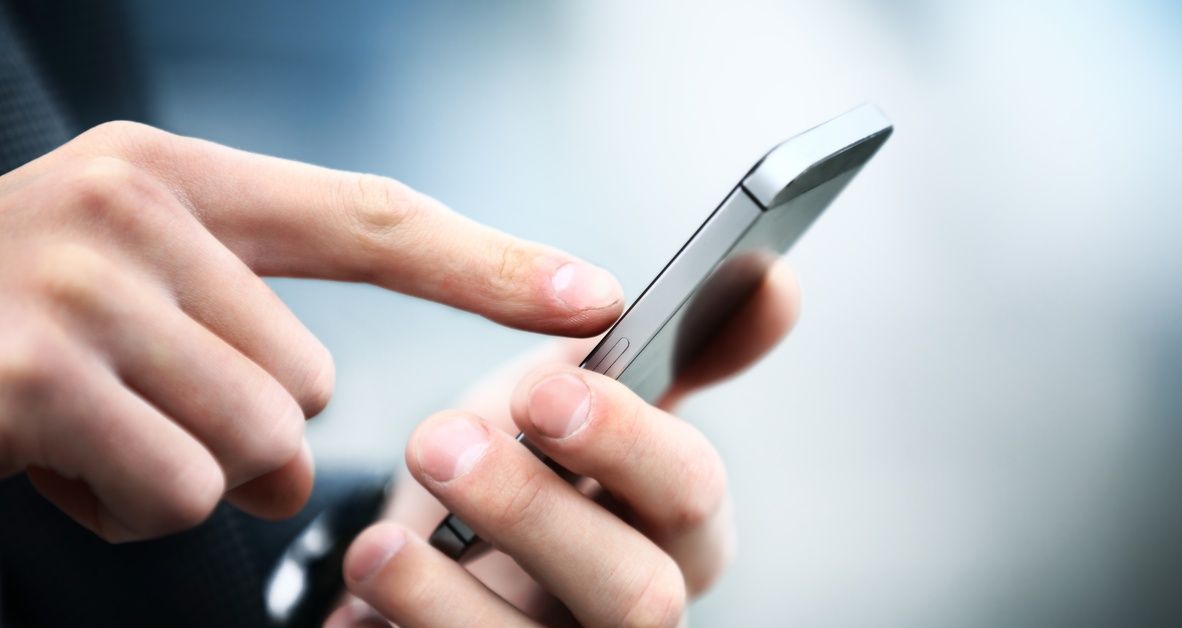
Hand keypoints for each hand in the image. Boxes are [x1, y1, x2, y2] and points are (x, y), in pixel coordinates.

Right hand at [0, 122, 622, 541]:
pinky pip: (181, 494)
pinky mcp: (40, 379)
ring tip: (91, 431)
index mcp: (177, 181)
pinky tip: (50, 462)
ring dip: (186, 473)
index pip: (372, 219)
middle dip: (245, 428)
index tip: (592, 293)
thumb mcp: (122, 282)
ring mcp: (85, 290)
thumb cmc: (0, 320)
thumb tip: (318, 441)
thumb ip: (239, 324)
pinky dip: (128, 509)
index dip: (492, 263)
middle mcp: (135, 213)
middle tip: (138, 404)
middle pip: (309, 380)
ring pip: (256, 447)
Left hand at [327, 261, 799, 626]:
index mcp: (678, 522)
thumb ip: (677, 347)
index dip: (625, 442)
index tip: (546, 385)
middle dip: (535, 515)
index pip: (692, 491)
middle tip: (439, 441)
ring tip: (378, 546)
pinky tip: (354, 614)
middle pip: (637, 595)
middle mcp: (639, 602)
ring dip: (448, 600)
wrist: (454, 544)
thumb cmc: (540, 458)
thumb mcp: (597, 393)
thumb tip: (772, 280)